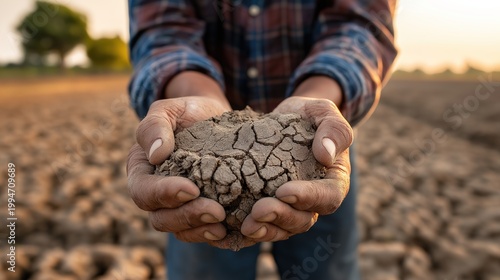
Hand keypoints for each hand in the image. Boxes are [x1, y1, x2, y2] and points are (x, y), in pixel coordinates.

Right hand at [127, 95, 232, 245]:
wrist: (214, 117)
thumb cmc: (186, 112)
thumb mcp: (168, 110)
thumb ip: (154, 127)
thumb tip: (156, 155)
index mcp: (142, 171)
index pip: (144, 191)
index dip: (164, 194)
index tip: (191, 189)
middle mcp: (157, 195)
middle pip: (161, 218)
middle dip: (188, 217)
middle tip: (216, 211)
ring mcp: (179, 207)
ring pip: (181, 230)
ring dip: (201, 230)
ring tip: (223, 225)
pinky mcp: (202, 212)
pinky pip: (203, 232)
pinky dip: (216, 236)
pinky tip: (233, 232)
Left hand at [240, 96, 352, 241]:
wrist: (284, 119)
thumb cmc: (309, 115)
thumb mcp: (324, 112)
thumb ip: (333, 130)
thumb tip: (325, 155)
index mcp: (333, 180)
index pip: (328, 196)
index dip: (308, 197)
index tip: (284, 191)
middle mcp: (314, 200)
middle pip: (303, 219)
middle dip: (281, 217)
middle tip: (258, 211)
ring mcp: (292, 208)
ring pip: (283, 228)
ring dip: (265, 229)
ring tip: (245, 225)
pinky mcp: (271, 208)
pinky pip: (264, 226)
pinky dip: (250, 231)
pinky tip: (231, 229)